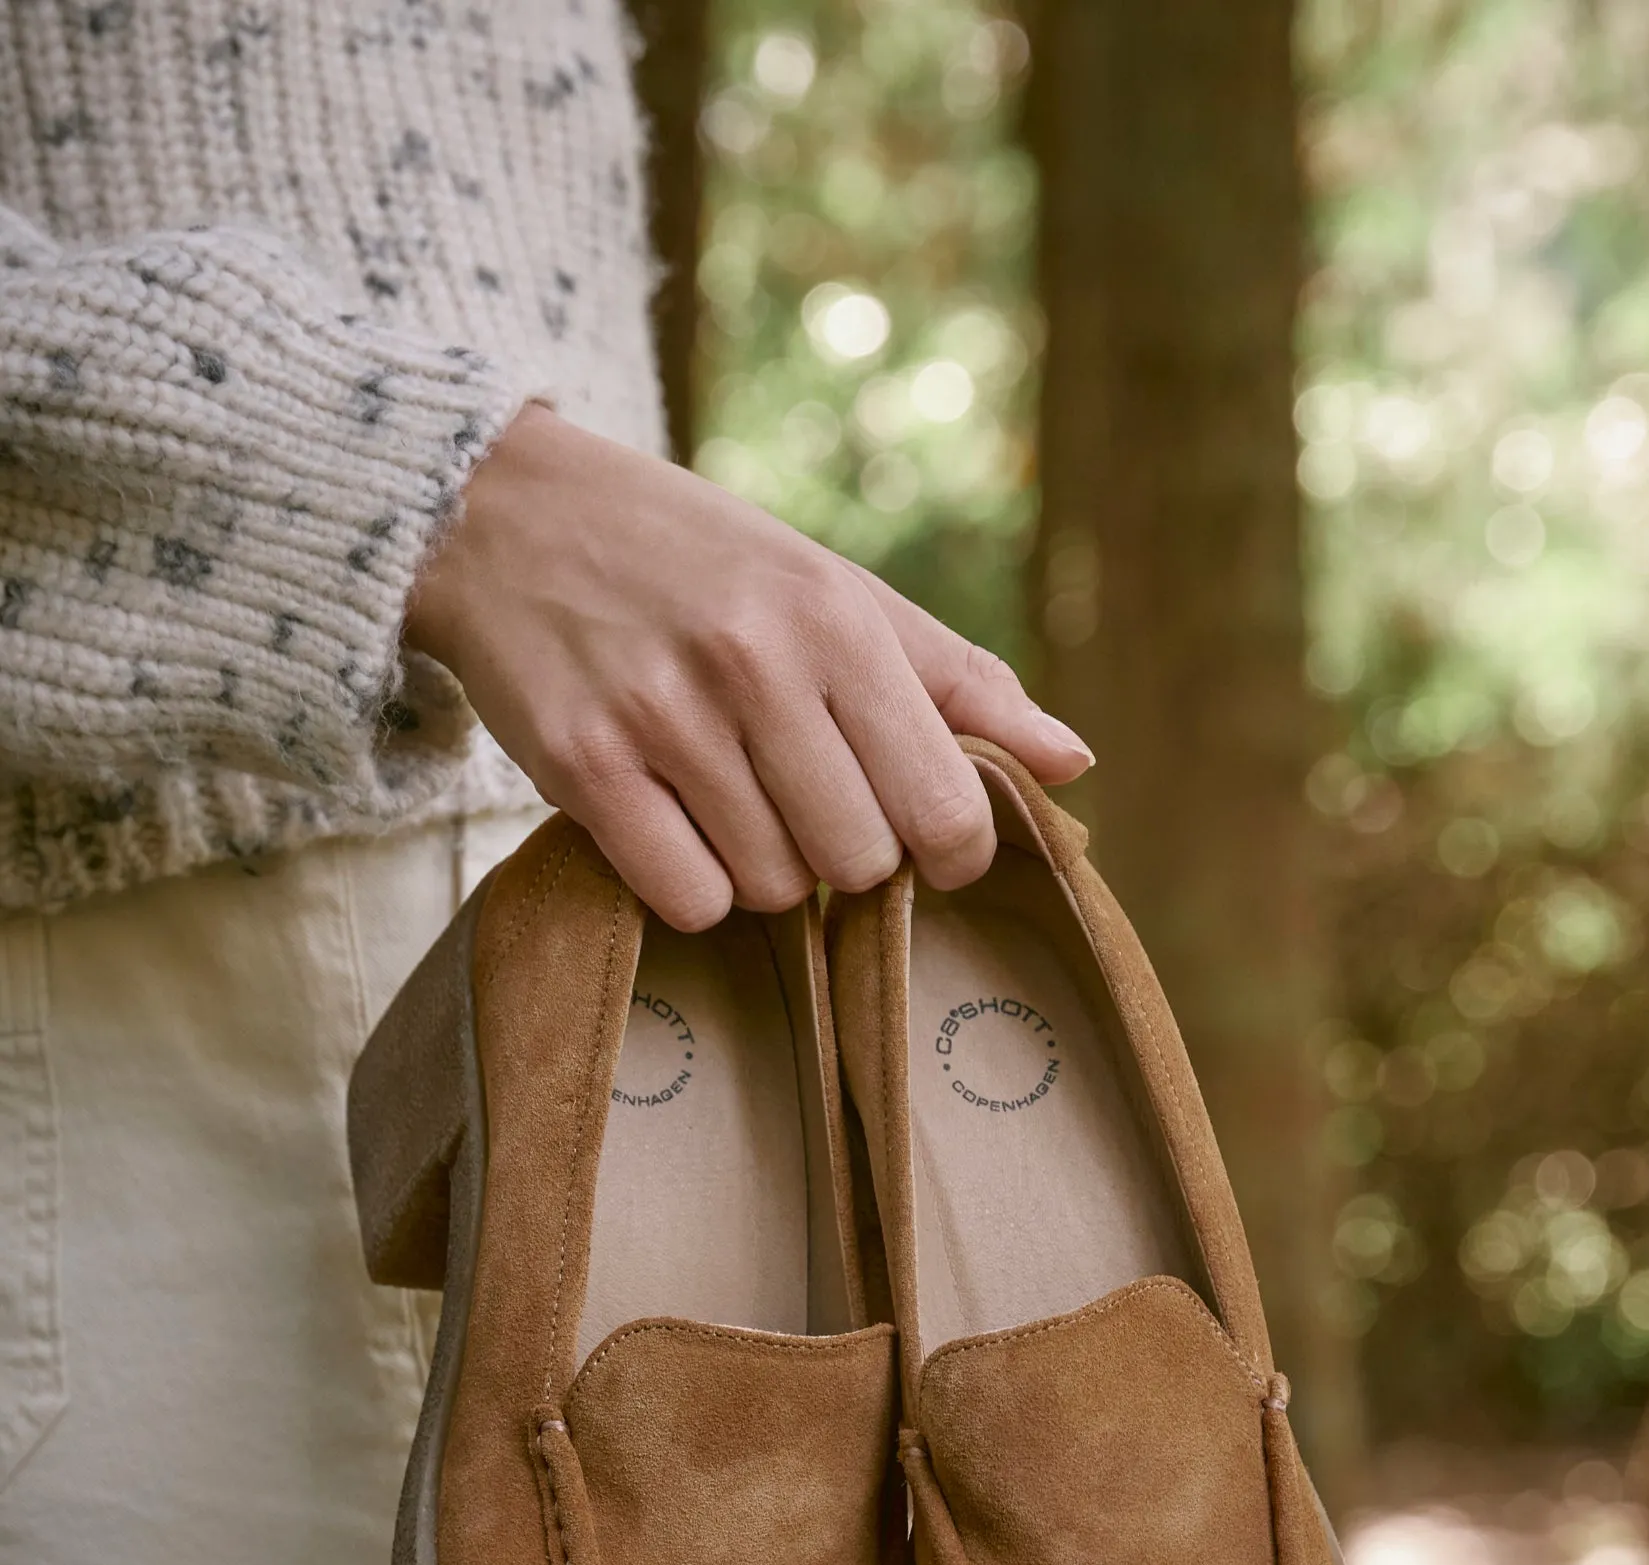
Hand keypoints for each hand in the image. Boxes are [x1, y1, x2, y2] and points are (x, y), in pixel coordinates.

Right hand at [404, 404, 1091, 929]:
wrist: (506, 514)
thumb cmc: (699, 562)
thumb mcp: (836, 591)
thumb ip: (958, 683)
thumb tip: (1073, 764)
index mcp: (836, 619)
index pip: (944, 806)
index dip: (949, 852)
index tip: (923, 842)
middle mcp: (755, 665)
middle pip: (859, 862)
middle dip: (846, 859)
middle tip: (806, 805)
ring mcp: (664, 718)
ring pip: (772, 888)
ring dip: (763, 868)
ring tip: (727, 795)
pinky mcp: (583, 767)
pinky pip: (687, 898)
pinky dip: (690, 884)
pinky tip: (672, 823)